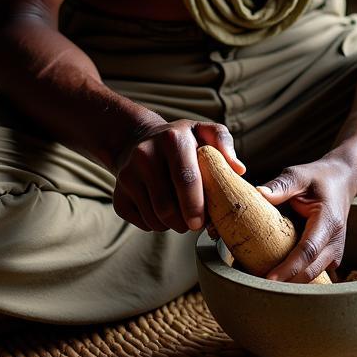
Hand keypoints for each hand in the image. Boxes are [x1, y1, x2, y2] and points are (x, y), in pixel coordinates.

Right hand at [114, 120, 243, 234]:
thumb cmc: (180, 141)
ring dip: (173, 225)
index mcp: (172, 139)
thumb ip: (223, 143)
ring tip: (181, 214)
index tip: (202, 222)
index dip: (195, 205)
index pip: (185, 179)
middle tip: (195, 223)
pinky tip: (162, 210)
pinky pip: (142, 222)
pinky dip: (156, 224)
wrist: (137, 140)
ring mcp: (127, 175)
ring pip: (154, 218)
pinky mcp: (118, 194)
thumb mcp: (203, 132)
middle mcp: (145, 154)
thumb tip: (238, 169)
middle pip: (167, 206)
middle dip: (185, 222)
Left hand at [257, 156, 356, 282]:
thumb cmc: (318, 178)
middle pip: (311, 270)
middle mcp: (336, 240)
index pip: (308, 250)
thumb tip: (258, 193)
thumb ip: (281, 185)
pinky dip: (297, 278)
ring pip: (313, 276)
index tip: (270, 278)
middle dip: (287, 282)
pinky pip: (313, 273)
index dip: (289, 267)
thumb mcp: (299, 175)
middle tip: (258, 289)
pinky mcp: (331, 258)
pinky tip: (278, 278)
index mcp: (328, 220)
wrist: (342, 182)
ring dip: (291, 283)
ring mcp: (335, 251)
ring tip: (264, 287)